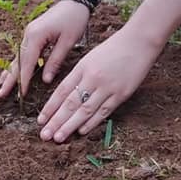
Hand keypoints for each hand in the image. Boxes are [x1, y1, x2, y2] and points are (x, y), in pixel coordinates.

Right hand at [0, 0, 89, 98]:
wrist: (74, 1)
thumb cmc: (74, 19)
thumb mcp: (68, 41)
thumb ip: (55, 61)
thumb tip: (45, 80)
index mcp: (36, 36)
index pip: (27, 63)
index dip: (23, 80)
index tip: (20, 95)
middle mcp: (28, 34)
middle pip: (17, 60)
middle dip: (10, 78)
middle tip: (0, 94)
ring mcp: (29, 32)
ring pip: (17, 56)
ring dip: (10, 71)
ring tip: (1, 86)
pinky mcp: (32, 33)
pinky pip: (22, 51)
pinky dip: (16, 62)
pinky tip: (10, 71)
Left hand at [36, 27, 162, 142]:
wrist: (139, 42)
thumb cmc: (115, 48)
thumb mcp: (92, 57)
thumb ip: (80, 75)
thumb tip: (66, 95)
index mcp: (83, 67)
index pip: (62, 91)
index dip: (50, 107)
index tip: (41, 120)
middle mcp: (92, 78)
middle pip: (70, 103)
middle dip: (56, 121)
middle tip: (44, 135)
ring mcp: (107, 87)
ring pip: (85, 111)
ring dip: (70, 126)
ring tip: (58, 138)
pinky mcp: (121, 94)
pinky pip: (104, 111)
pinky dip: (92, 122)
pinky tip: (81, 131)